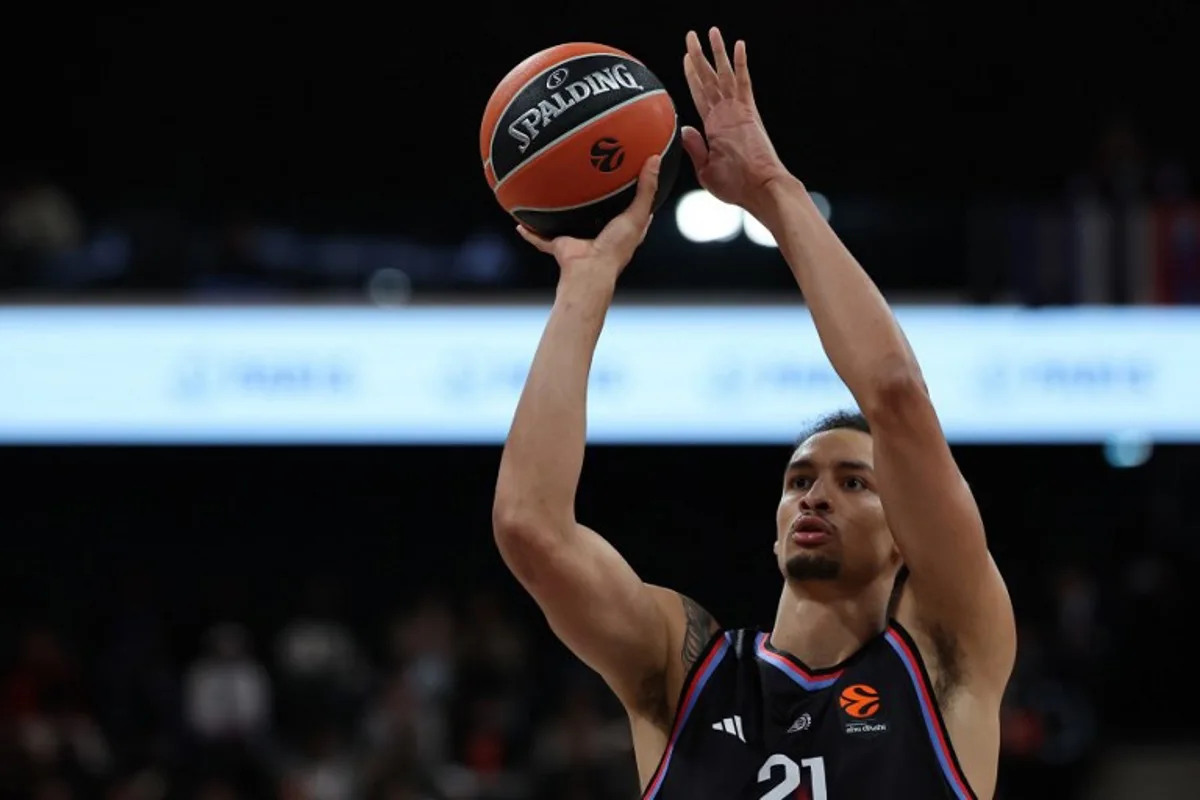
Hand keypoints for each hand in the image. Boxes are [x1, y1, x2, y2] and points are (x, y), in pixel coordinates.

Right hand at [516, 156, 660, 283]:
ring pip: (567, 223)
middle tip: (588, 174)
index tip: (631, 174)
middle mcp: (600, 234)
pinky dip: (530, 231)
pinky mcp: (560, 245)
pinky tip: (520, 221)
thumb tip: (654, 159)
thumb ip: (647, 188)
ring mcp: (578, 239)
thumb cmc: (615, 248)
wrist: (589, 271)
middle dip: (593, 198)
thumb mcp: (636, 214)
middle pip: (597, 213)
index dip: (634, 193)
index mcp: (622, 230)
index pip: (632, 210)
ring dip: (560, 212)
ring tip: (552, 190)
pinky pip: (540, 238)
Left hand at [682, 28, 789, 210]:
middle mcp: (726, 114)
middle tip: (691, 37)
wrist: (760, 190)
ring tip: (710, 31)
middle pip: (709, 79)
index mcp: (715, 127)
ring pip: (723, 75)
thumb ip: (695, 148)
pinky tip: (738, 45)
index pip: (700, 95)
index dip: (692, 77)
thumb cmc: (737, 187)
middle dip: (699, 57)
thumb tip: (685, 129)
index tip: (686, 60)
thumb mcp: (706, 170)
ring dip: (716, 53)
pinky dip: (740, 63)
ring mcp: (737, 111)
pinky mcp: (749, 112)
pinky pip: (743, 82)